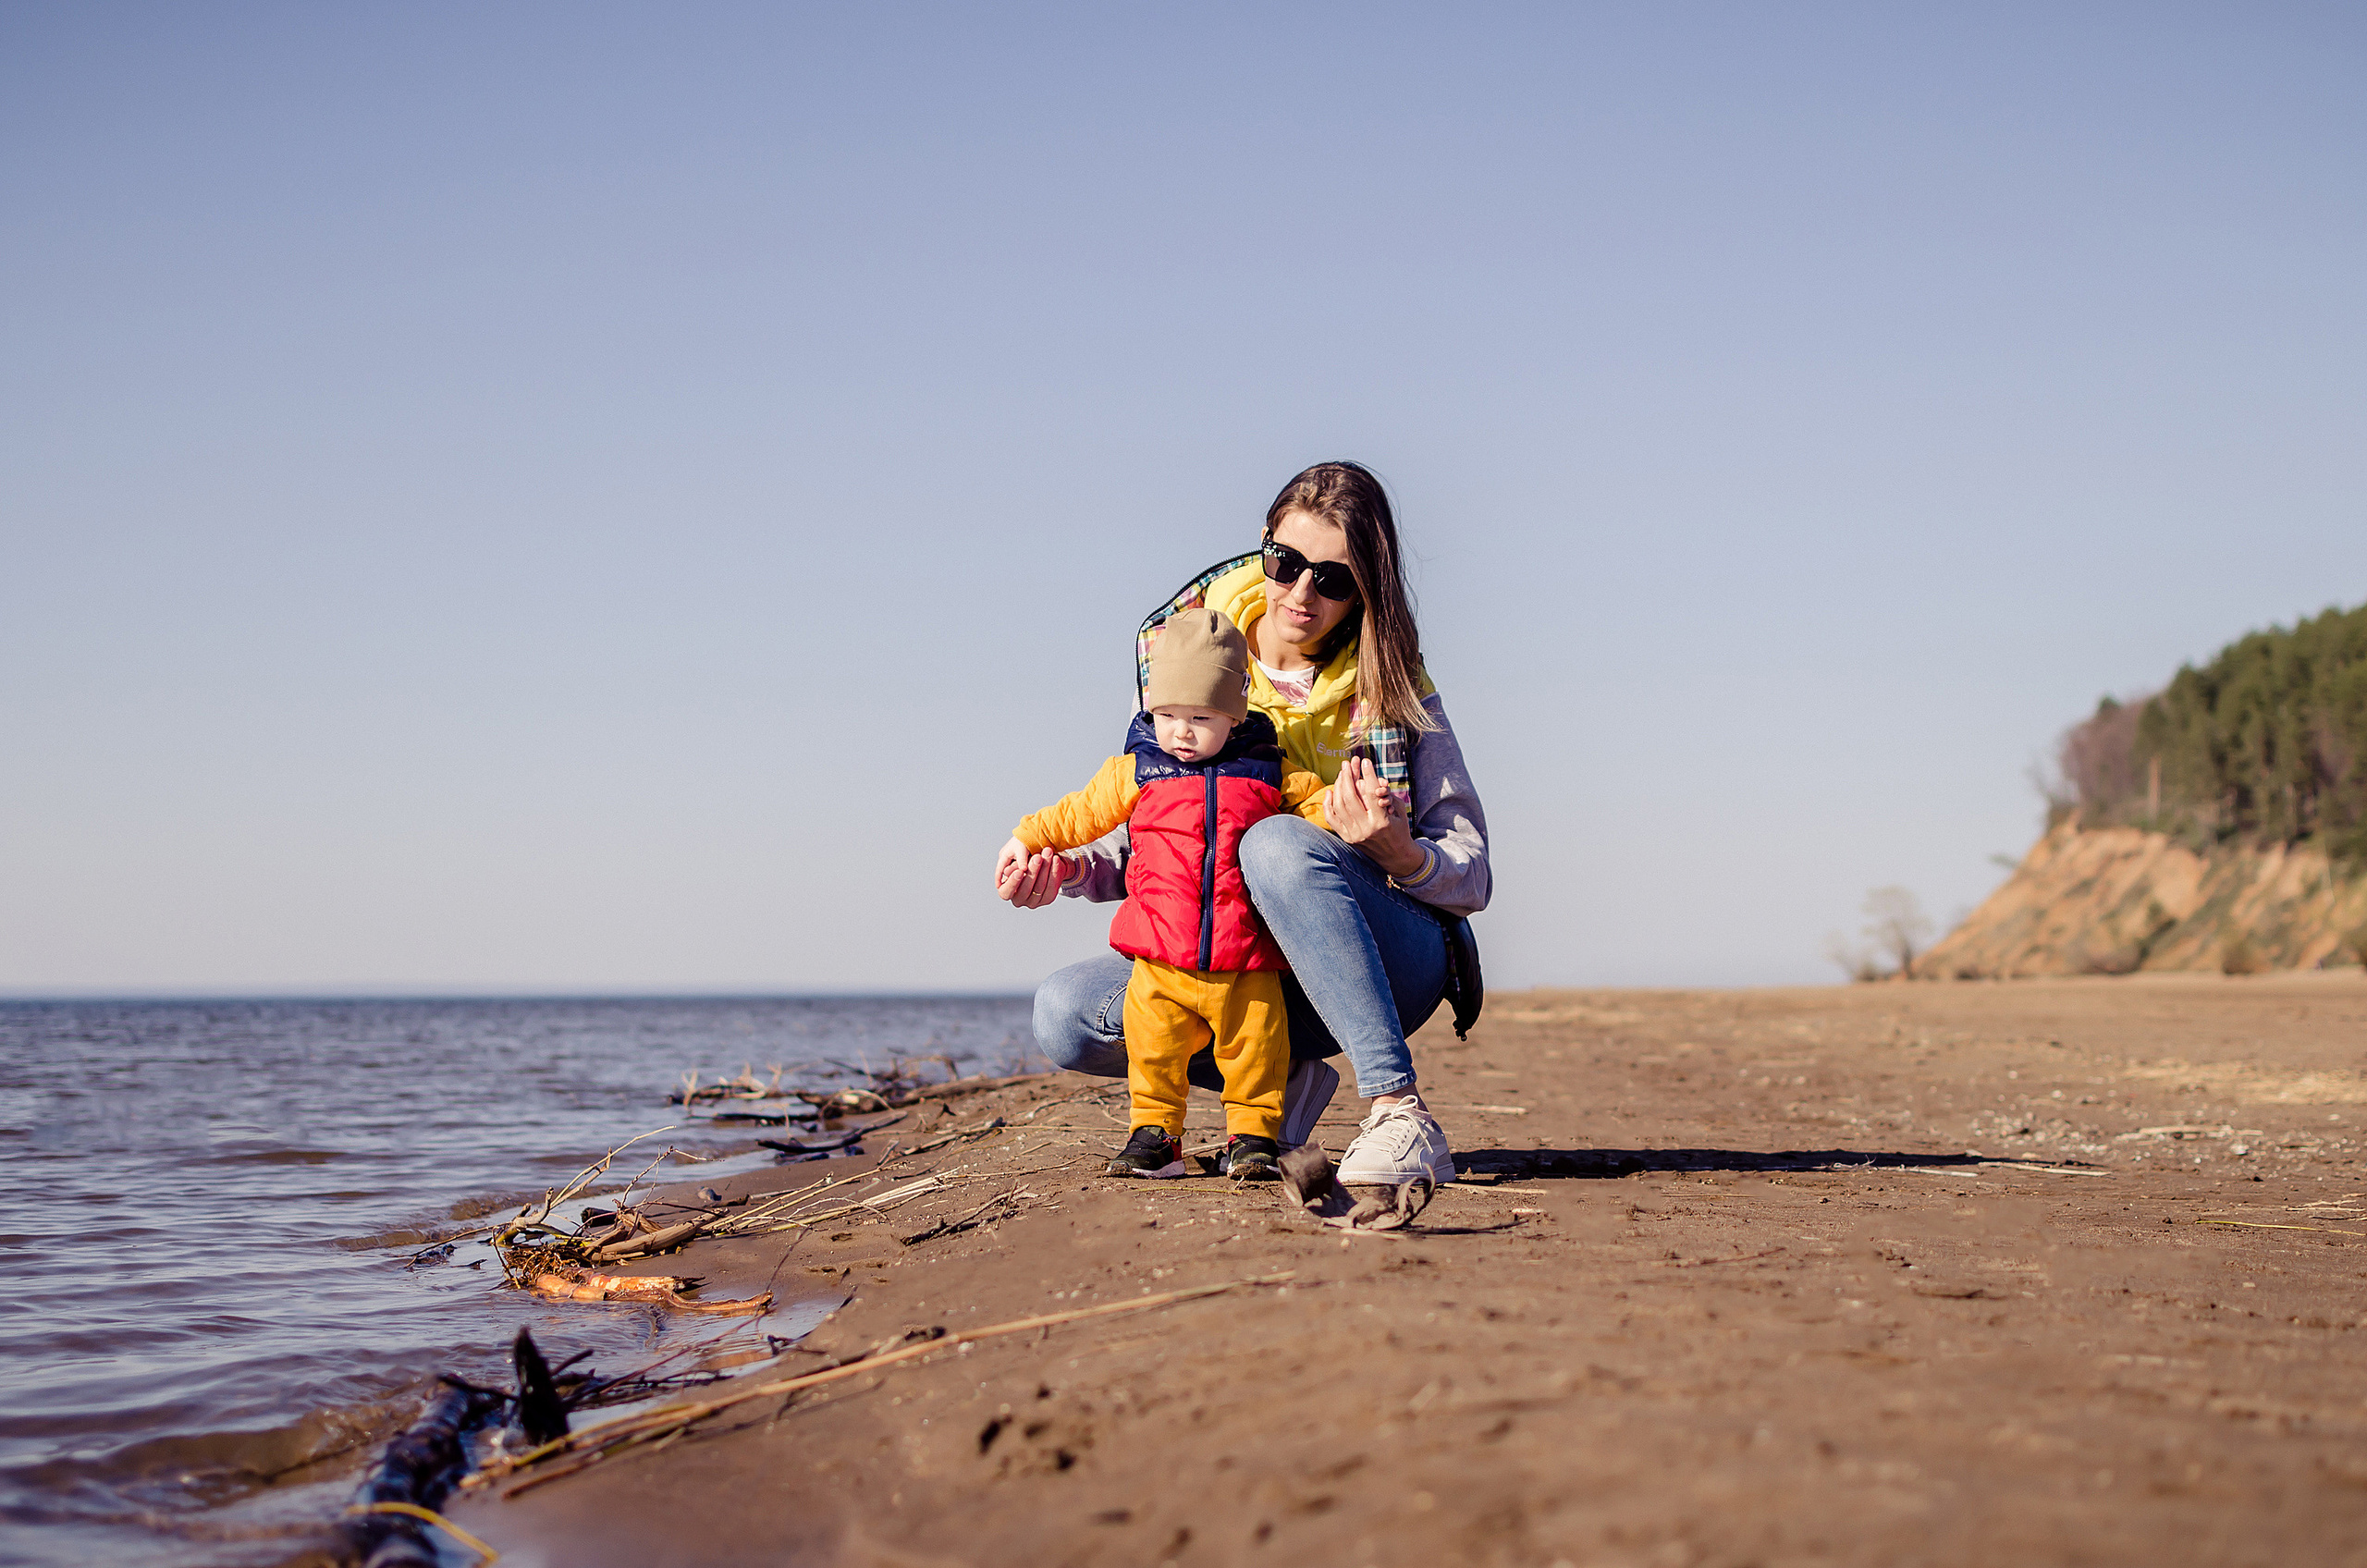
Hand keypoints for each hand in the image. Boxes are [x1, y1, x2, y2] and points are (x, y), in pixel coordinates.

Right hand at [994, 837, 1071, 908]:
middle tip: (1038, 857)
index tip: (1020, 870)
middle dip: (1033, 871)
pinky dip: (1055, 871)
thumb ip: (1014, 866)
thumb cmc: (1022, 863)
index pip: (1006, 891)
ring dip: (1045, 868)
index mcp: (1005, 892)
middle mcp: (1019, 901)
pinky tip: (1056, 859)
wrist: (1040, 864)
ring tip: (1048, 853)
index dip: (1013, 882)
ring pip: (1040, 886)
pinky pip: (1053, 886)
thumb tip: (1007, 871)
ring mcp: (1034, 902)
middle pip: (1026, 889)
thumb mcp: (1016, 861)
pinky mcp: (1047, 899)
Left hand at [1326, 756, 1425, 879]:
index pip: (1371, 793)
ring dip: (1338, 786)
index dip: (1367, 775)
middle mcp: (1365, 829)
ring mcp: (1353, 835)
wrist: (1395, 856)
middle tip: (1348, 763)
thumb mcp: (1399, 810)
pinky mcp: (1346, 838)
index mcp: (1381, 822)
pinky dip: (1328, 803)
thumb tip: (1367, 778)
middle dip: (1348, 776)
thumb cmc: (1399, 828)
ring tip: (1342, 773)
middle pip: (1350, 797)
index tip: (1365, 761)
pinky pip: (1331, 818)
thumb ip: (1385, 794)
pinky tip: (1330, 790)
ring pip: (1339, 805)